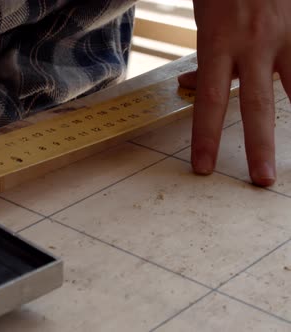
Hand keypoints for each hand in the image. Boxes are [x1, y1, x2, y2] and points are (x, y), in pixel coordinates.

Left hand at [180, 0, 290, 186]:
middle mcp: (253, 45)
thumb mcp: (203, 20)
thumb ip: (203, 58)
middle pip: (256, 105)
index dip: (205, 137)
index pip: (209, 102)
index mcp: (218, 44)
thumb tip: (189, 86)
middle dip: (260, 146)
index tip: (204, 167)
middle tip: (262, 180)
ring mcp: (285, 37)